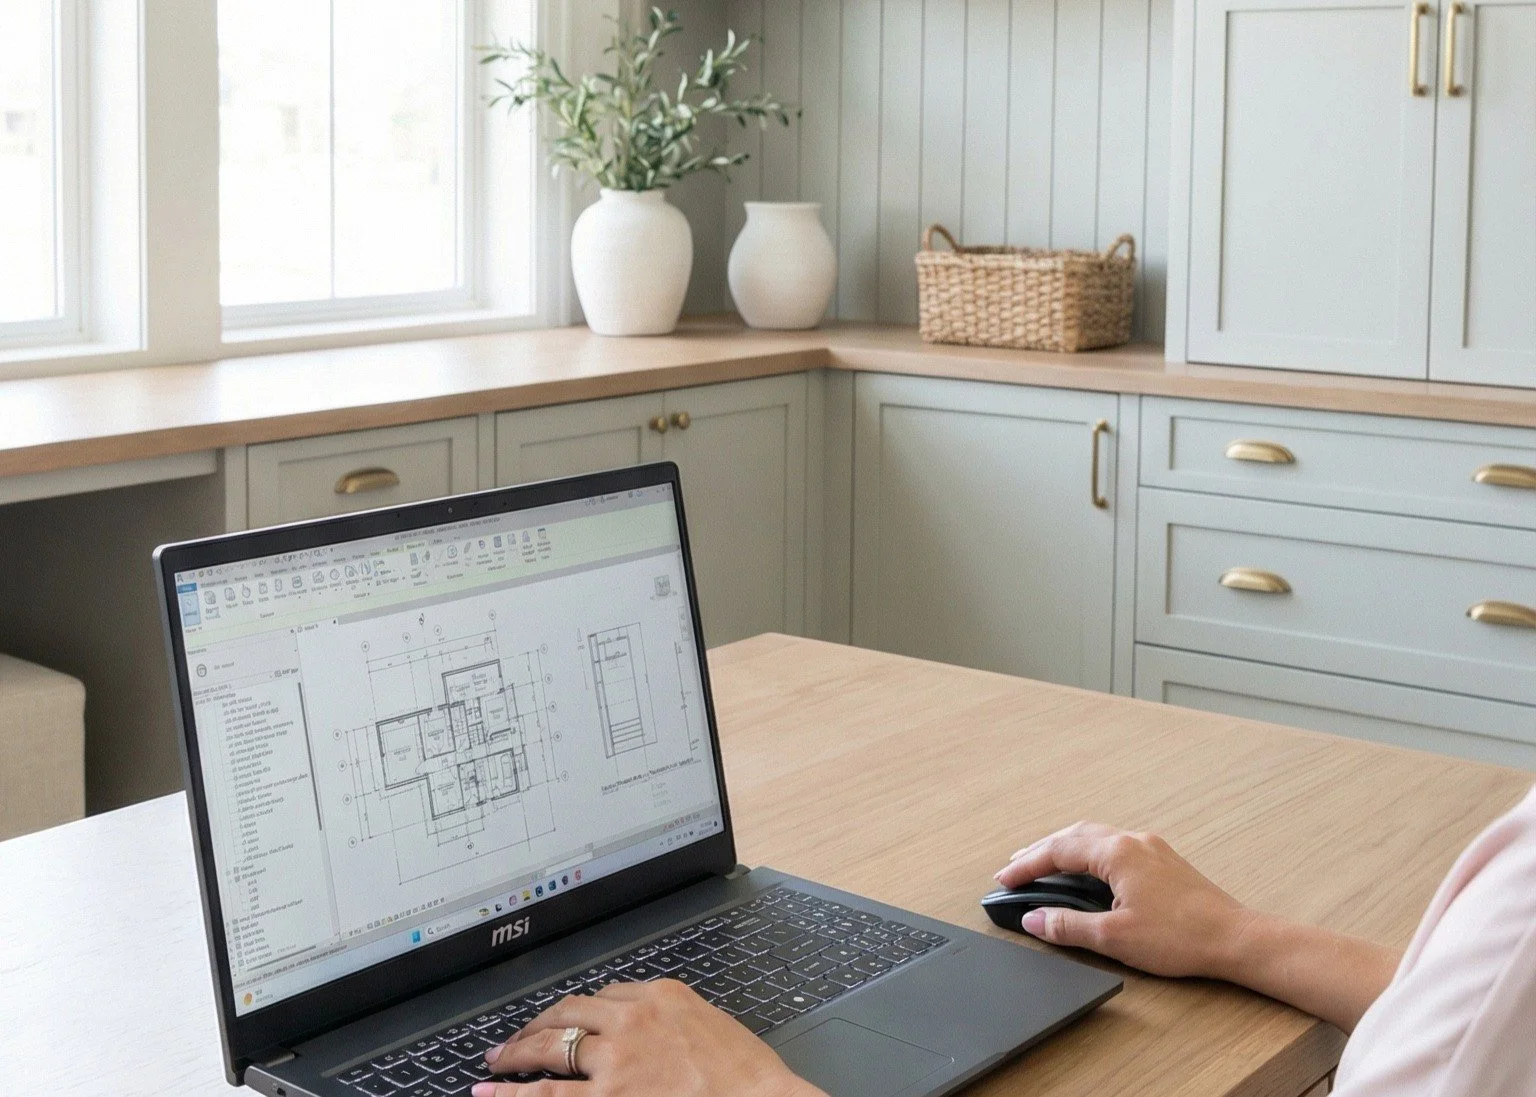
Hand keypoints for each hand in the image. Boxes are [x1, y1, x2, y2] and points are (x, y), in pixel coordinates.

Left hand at [474, 979, 825, 1096]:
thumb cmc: (745, 1072)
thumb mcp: (708, 1023)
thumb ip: (671, 1018)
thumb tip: (643, 1027)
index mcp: (658, 995)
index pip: (604, 995)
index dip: (578, 1012)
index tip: (565, 1021)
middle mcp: (631, 1019)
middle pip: (568, 1013)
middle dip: (536, 1025)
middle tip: (514, 1038)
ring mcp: (616, 1059)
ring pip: (552, 1047)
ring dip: (516, 1054)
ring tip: (495, 1062)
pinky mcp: (609, 1096)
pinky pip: (549, 1094)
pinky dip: (514, 1092)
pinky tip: (491, 1093)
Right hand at [994, 822, 1250, 979]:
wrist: (1235, 939)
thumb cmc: (1181, 937)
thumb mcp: (1114, 937)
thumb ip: (1068, 926)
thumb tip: (1035, 919)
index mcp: (1117, 853)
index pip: (1057, 852)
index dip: (1026, 866)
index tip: (1005, 880)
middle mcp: (1133, 842)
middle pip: (1074, 835)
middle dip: (1041, 851)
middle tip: (1016, 867)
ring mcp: (1151, 848)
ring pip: (1096, 837)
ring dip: (1065, 848)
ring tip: (1044, 863)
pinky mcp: (1165, 861)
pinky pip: (1115, 845)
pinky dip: (1089, 852)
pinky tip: (1088, 868)